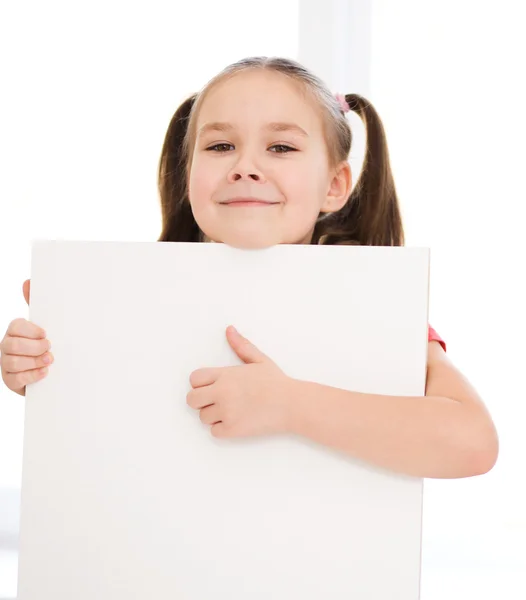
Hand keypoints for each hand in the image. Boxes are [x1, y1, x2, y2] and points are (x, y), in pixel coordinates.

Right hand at [0, 279, 52, 395]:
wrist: (47, 369)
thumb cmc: (42, 343)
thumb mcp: (43, 325)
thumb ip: (35, 305)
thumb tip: (28, 282)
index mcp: (15, 331)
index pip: (16, 326)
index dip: (30, 330)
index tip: (45, 333)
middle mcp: (7, 346)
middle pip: (13, 345)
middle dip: (33, 347)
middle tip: (49, 347)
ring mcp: (6, 363)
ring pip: (13, 362)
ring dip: (34, 361)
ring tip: (50, 360)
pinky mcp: (11, 380)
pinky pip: (16, 379)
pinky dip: (32, 375)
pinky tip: (45, 372)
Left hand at [187, 326, 294, 438]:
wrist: (292, 404)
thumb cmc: (276, 382)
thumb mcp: (259, 359)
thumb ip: (241, 345)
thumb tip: (229, 330)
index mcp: (226, 375)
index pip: (194, 378)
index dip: (200, 384)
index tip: (211, 387)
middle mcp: (222, 392)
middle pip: (191, 399)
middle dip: (201, 401)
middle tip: (216, 402)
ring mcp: (226, 412)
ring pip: (203, 418)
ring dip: (214, 416)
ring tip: (233, 411)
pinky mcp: (233, 429)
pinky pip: (214, 432)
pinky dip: (223, 430)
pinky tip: (237, 421)